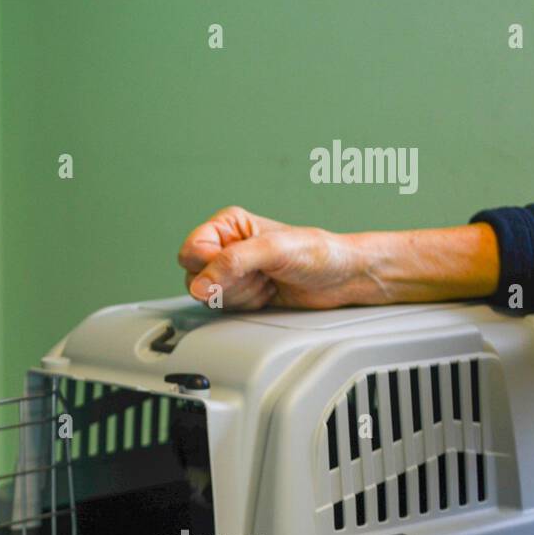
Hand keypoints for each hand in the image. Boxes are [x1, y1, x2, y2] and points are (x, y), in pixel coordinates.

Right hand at [178, 206, 373, 309]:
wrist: (342, 278)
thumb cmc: (317, 253)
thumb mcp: (273, 250)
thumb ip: (232, 263)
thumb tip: (199, 285)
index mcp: (228, 225)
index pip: (191, 251)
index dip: (208, 265)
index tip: (236, 268)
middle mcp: (225, 247)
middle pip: (194, 277)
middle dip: (228, 283)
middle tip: (258, 274)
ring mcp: (231, 273)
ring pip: (208, 296)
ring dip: (241, 295)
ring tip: (267, 281)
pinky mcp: (239, 294)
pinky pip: (224, 308)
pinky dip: (246, 306)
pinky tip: (267, 293)